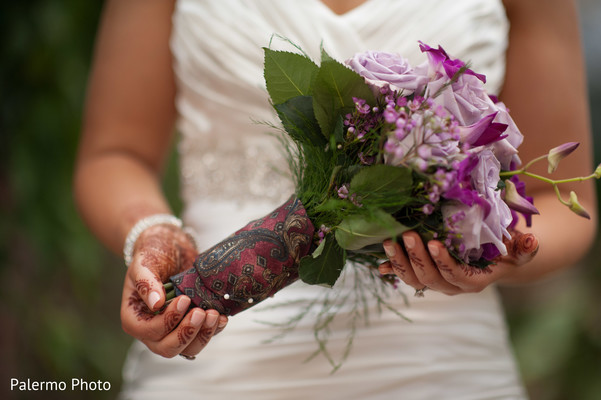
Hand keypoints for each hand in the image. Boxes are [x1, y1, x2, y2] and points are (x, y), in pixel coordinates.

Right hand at [120, 223, 227, 357]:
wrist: (172, 247)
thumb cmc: (153, 254)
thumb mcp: (144, 263)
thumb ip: (146, 282)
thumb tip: (156, 304)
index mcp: (135, 318)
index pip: (148, 332)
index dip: (167, 321)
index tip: (183, 299)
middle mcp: (152, 330)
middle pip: (168, 348)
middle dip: (186, 333)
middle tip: (200, 312)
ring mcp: (173, 330)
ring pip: (188, 348)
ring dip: (203, 335)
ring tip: (214, 314)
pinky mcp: (192, 325)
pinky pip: (203, 337)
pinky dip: (214, 330)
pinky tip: (222, 316)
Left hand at [378, 230, 537, 295]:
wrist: (491, 259)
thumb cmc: (506, 252)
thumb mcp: (519, 250)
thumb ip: (525, 249)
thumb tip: (531, 241)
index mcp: (473, 281)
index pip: (457, 276)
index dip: (444, 263)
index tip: (435, 244)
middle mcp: (451, 285)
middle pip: (430, 278)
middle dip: (417, 257)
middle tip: (408, 235)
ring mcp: (435, 281)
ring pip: (414, 279)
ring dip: (400, 262)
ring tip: (389, 242)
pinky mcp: (423, 274)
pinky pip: (405, 275)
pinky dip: (392, 269)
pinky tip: (379, 263)